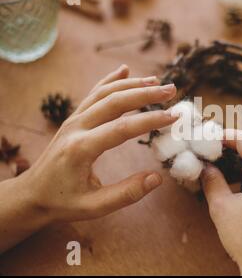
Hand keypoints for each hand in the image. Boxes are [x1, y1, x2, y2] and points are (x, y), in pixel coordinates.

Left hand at [0, 65, 177, 251]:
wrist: (32, 194)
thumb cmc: (62, 202)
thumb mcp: (94, 206)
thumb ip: (126, 193)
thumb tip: (157, 178)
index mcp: (81, 148)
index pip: (122, 128)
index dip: (150, 120)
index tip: (174, 116)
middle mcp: (76, 127)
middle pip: (114, 101)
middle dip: (145, 93)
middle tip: (171, 90)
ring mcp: (73, 120)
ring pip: (104, 93)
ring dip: (132, 85)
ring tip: (156, 82)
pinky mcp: (74, 119)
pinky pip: (93, 94)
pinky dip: (110, 80)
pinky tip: (124, 71)